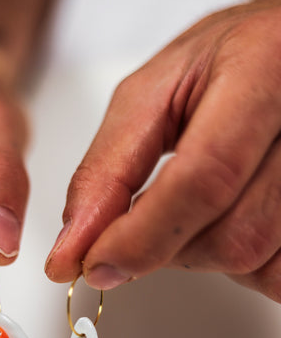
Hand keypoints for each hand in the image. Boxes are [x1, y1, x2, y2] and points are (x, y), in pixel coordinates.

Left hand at [45, 0, 280, 303]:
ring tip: (196, 211)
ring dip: (203, 257)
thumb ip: (107, 171)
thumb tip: (76, 245)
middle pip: (231, 236)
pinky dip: (242, 267)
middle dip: (166, 250)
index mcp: (263, 73)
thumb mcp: (152, 95)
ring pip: (256, 262)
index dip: (142, 235)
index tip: (97, 262)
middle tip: (145, 226)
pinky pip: (280, 275)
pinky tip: (230, 223)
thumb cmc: (226, 62)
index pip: (203, 179)